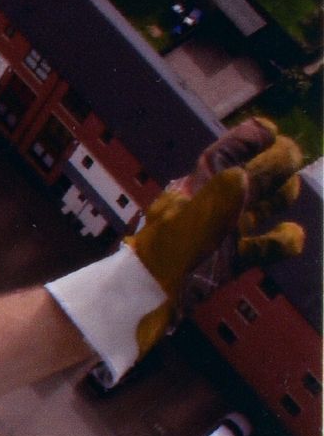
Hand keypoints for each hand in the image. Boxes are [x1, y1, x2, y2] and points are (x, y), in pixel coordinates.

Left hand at [127, 119, 305, 354]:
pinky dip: (279, 242)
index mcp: (194, 188)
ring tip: (291, 190)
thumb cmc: (163, 260)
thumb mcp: (188, 225)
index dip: (247, 139)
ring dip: (278, 197)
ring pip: (258, 207)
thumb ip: (216, 200)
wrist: (143, 304)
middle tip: (292, 158)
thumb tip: (243, 174)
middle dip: (273, 164)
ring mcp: (220, 233)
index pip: (224, 155)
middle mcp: (210, 206)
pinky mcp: (227, 262)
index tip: (271, 131)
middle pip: (249, 176)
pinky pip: (259, 247)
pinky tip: (293, 237)